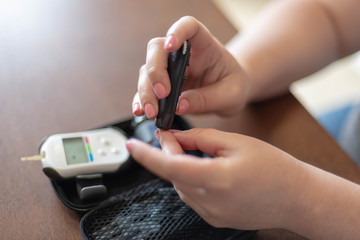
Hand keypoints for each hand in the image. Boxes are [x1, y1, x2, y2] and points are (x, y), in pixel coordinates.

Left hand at [126, 128, 306, 229]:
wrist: (296, 197)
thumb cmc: (273, 167)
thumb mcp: (237, 143)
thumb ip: (201, 138)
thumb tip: (176, 136)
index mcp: (216, 179)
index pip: (169, 166)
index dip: (147, 156)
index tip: (131, 144)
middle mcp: (210, 202)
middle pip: (174, 175)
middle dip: (170, 154)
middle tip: (175, 136)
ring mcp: (212, 215)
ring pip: (181, 186)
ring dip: (181, 167)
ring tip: (194, 151)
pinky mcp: (215, 220)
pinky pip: (193, 197)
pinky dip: (191, 180)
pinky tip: (204, 169)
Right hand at [132, 16, 248, 118]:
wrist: (229, 95)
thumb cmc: (233, 87)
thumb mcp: (230, 96)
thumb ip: (206, 99)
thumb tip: (179, 106)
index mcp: (204, 46)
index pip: (189, 27)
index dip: (177, 31)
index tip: (170, 45)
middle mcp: (182, 53)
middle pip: (158, 49)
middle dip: (155, 71)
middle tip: (162, 93)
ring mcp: (169, 68)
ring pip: (147, 70)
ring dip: (146, 90)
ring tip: (152, 112)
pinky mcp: (162, 84)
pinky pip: (146, 88)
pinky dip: (141, 100)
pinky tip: (140, 111)